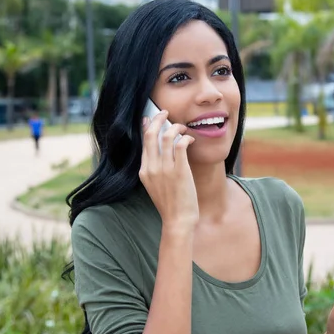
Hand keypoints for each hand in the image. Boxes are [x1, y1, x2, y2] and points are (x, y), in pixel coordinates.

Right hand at [139, 110, 198, 231]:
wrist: (177, 220)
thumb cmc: (170, 204)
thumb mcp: (155, 186)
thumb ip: (155, 170)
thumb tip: (161, 153)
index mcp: (144, 171)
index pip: (144, 142)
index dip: (147, 127)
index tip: (150, 118)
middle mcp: (152, 168)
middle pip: (151, 135)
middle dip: (158, 119)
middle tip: (166, 112)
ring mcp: (165, 169)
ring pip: (167, 137)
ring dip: (175, 127)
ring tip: (182, 127)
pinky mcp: (180, 171)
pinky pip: (181, 145)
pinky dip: (186, 138)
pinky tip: (190, 139)